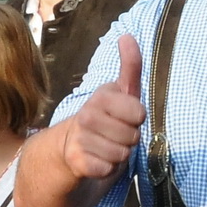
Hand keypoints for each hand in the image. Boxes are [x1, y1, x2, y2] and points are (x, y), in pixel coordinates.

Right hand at [63, 36, 145, 179]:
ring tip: (104, 149)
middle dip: (129, 141)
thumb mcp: (121, 95)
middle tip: (114, 138)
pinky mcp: (76, 161)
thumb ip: (130, 68)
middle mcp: (87, 114)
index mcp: (101, 96)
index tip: (124, 119)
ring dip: (119, 157)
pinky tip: (96, 163)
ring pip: (122, 154)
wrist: (67, 154)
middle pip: (133, 136)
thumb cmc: (103, 123)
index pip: (139, 112)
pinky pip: (109, 169)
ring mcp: (79, 137)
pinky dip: (108, 170)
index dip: (137, 121)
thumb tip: (127, 35)